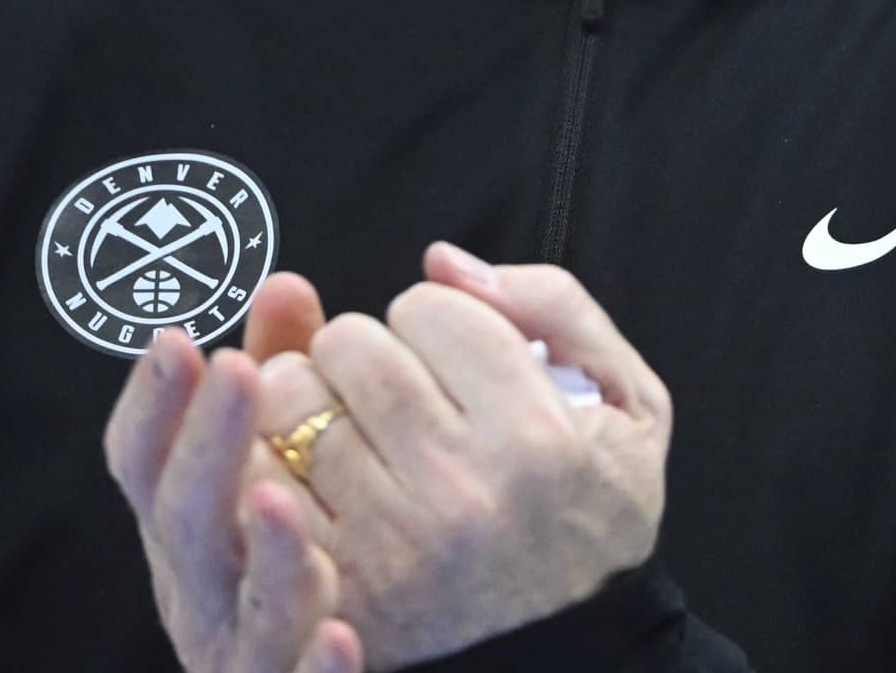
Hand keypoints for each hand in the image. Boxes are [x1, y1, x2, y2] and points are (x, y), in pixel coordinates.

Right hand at [103, 317, 363, 672]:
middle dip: (207, 443)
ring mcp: (243, 652)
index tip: (177, 339)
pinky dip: (314, 664)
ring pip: (244, 610)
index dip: (153, 402)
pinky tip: (345, 632)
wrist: (300, 672)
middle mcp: (200, 591)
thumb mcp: (274, 458)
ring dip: (262, 553)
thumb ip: (278, 376)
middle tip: (236, 370)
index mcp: (186, 528)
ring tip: (280, 499)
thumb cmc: (291, 555)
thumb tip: (286, 285)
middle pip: (187, 520)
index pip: (143, 462)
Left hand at [245, 243, 673, 668]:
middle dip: (363, 350)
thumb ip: (556, 307)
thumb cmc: (593, 527)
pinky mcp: (338, 586)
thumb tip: (445, 262)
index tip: (447, 355)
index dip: (434, 317)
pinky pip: (265, 480)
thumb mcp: (630, 408)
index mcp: (535, 435)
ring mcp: (391, 543)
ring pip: (295, 403)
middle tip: (388, 387)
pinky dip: (273, 459)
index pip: (432, 308)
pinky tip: (310, 472)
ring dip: (310, 397)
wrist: (572, 659)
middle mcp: (461, 488)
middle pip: (353, 345)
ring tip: (350, 427)